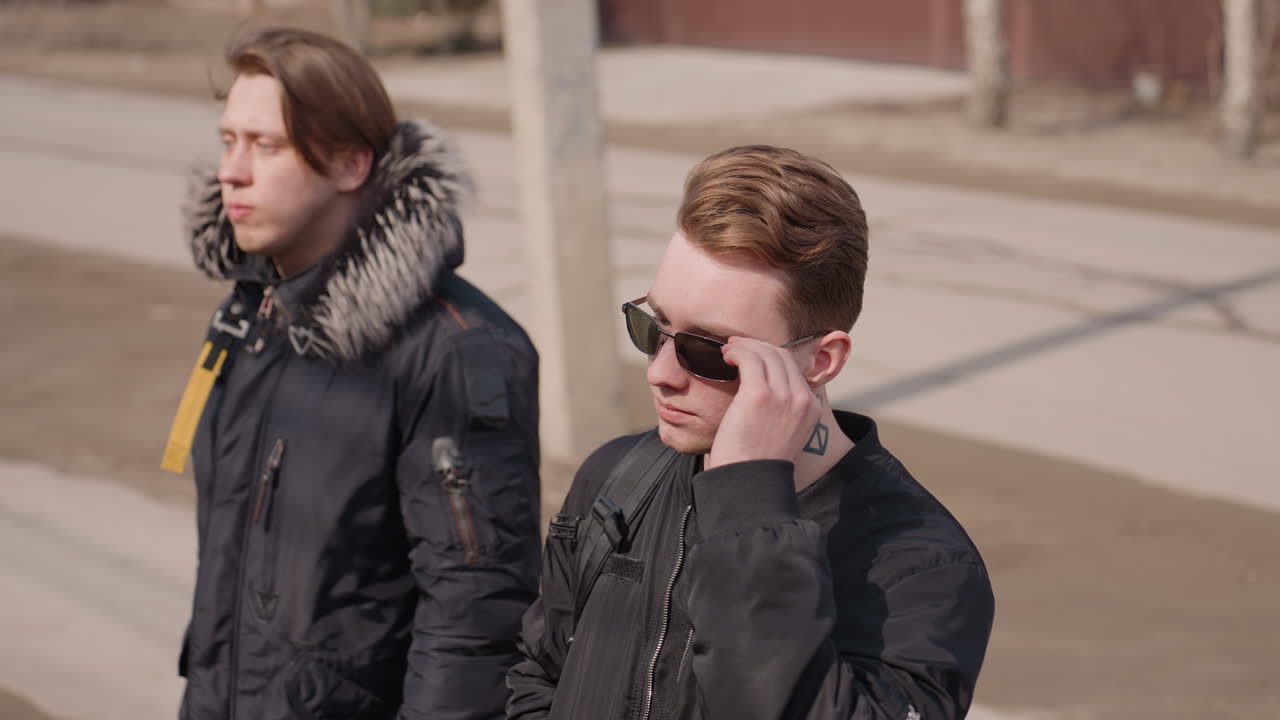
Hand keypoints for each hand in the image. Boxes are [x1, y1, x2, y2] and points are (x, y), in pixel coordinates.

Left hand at [706, 337, 820, 468]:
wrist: (750, 481)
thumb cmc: (757, 460)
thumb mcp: (782, 432)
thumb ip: (782, 410)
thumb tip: (765, 391)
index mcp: (810, 407)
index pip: (793, 367)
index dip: (771, 355)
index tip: (752, 353)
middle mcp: (801, 398)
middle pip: (781, 355)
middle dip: (757, 345)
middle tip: (736, 345)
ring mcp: (782, 395)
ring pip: (765, 353)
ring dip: (744, 346)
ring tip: (728, 350)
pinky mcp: (759, 394)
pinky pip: (748, 359)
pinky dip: (736, 352)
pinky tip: (725, 357)